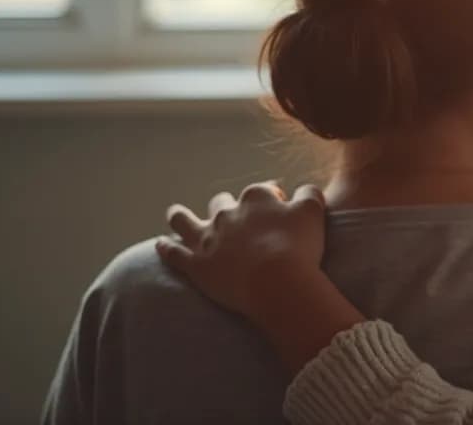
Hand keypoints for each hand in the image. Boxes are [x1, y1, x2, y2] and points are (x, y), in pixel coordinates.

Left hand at [156, 182, 328, 316]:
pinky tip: (159, 243)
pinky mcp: (195, 264)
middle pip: (223, 203)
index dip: (273, 199)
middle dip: (227, 206)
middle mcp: (227, 213)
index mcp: (256, 197)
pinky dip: (165, 247)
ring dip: (181, 216)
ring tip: (175, 213)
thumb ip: (309, 194)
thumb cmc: (299, 247)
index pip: (264, 191)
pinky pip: (174, 253)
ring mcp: (208, 238)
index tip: (281, 209)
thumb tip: (304, 189)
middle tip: (238, 220)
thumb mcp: (313, 212)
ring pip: (185, 220)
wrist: (276, 283)